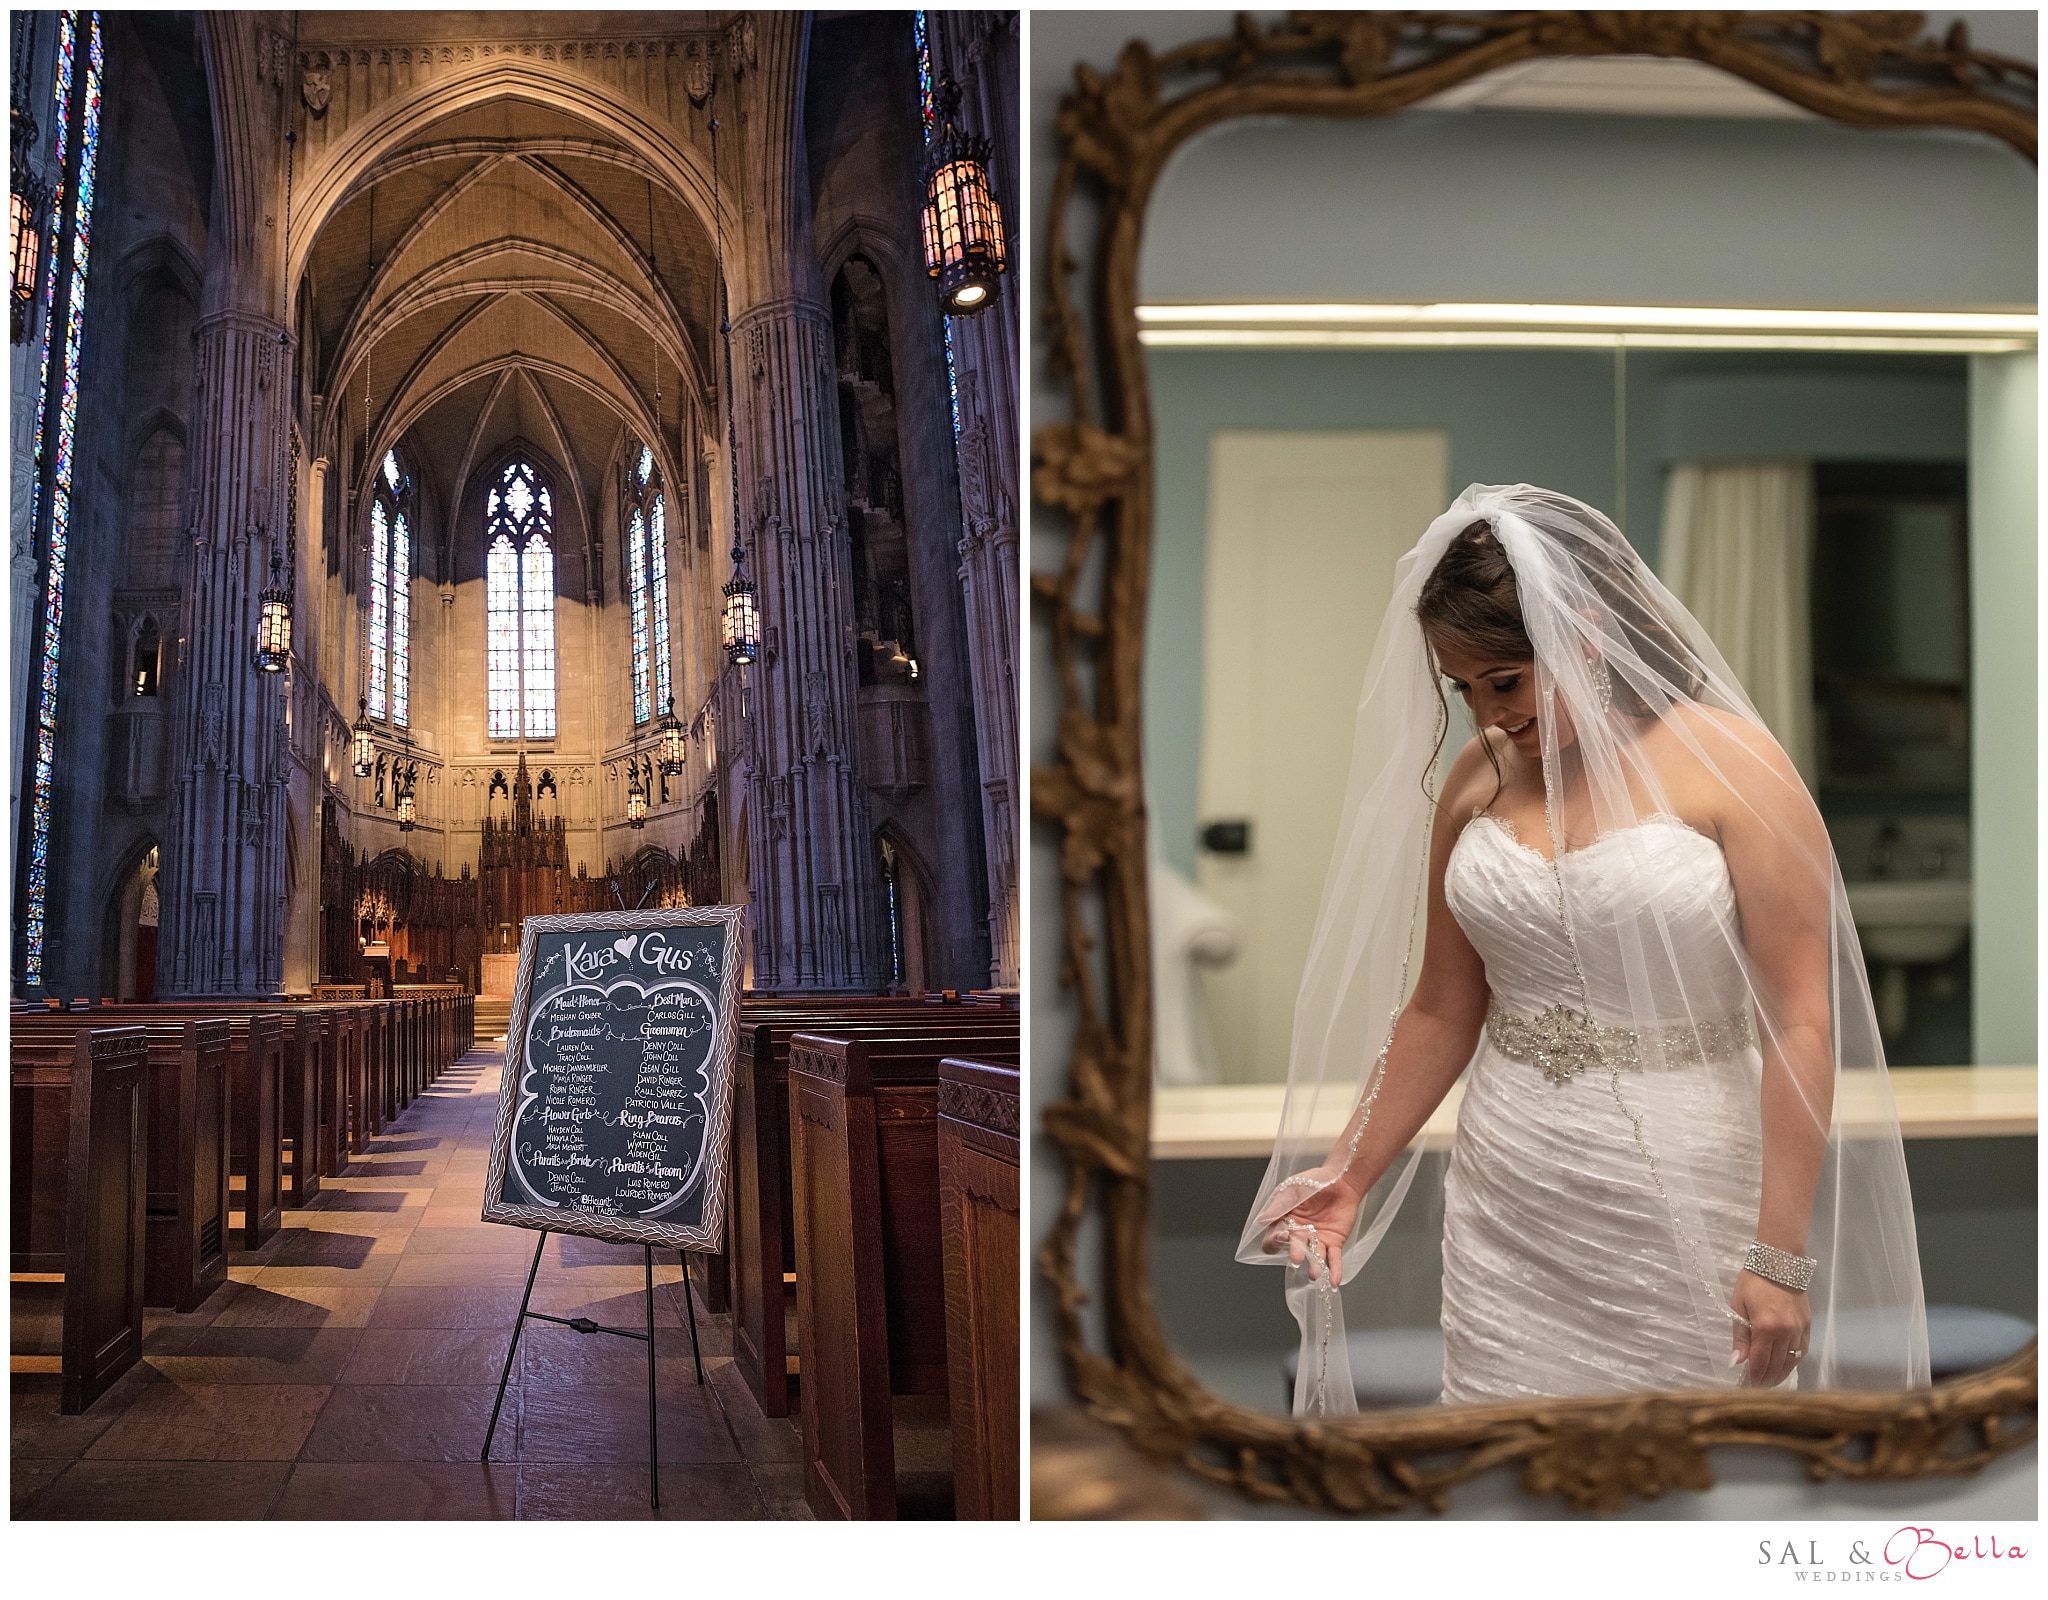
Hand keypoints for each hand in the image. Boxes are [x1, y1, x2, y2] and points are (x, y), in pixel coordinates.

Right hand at [1254, 1165, 1362, 1285]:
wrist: (1342, 1179)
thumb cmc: (1314, 1181)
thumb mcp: (1293, 1190)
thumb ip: (1279, 1206)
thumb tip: (1261, 1221)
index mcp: (1285, 1221)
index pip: (1274, 1237)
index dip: (1275, 1240)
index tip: (1281, 1236)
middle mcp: (1299, 1234)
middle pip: (1294, 1248)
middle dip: (1295, 1253)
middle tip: (1296, 1258)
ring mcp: (1317, 1240)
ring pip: (1313, 1257)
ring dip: (1314, 1266)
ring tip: (1315, 1274)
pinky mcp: (1334, 1242)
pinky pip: (1334, 1259)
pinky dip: (1335, 1271)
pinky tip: (1334, 1282)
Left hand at [1731, 1268, 1809, 1386]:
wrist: (1780, 1262)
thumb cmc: (1753, 1282)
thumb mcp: (1738, 1306)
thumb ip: (1739, 1336)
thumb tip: (1736, 1362)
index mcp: (1766, 1327)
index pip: (1759, 1362)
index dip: (1752, 1378)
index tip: (1745, 1388)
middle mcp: (1786, 1332)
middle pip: (1777, 1366)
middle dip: (1765, 1380)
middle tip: (1755, 1389)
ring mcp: (1800, 1330)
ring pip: (1792, 1362)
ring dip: (1780, 1375)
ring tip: (1768, 1383)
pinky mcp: (1808, 1326)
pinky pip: (1802, 1352)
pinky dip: (1792, 1362)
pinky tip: (1784, 1367)